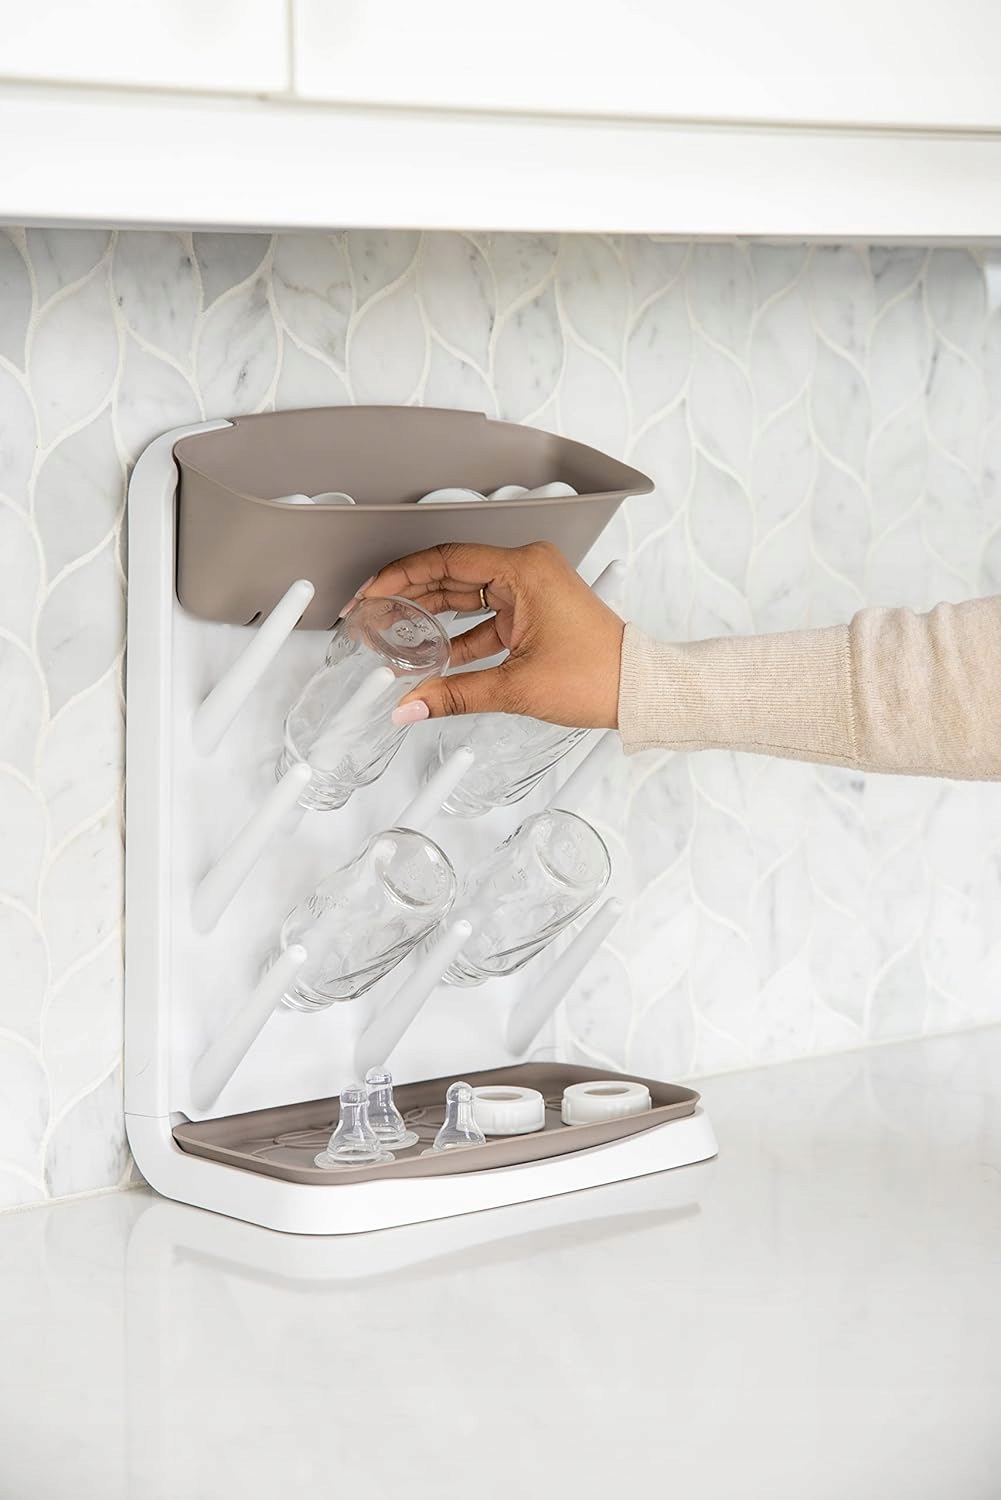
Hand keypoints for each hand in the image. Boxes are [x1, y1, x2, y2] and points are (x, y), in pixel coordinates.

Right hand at [343, 542, 623, 727]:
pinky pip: (485, 616)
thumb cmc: (598, 675)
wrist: (640, 690)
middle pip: (451, 573)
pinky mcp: (534, 613)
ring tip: (393, 630)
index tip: (371, 593)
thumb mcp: (516, 687)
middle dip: (409, 593)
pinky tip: (432, 655)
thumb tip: (408, 708)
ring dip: (431, 614)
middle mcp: (528, 570)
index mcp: (525, 569)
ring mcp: (532, 590)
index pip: (445, 560)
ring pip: (466, 595)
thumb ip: (453, 695)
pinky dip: (459, 635)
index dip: (400, 577)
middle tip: (371, 611)